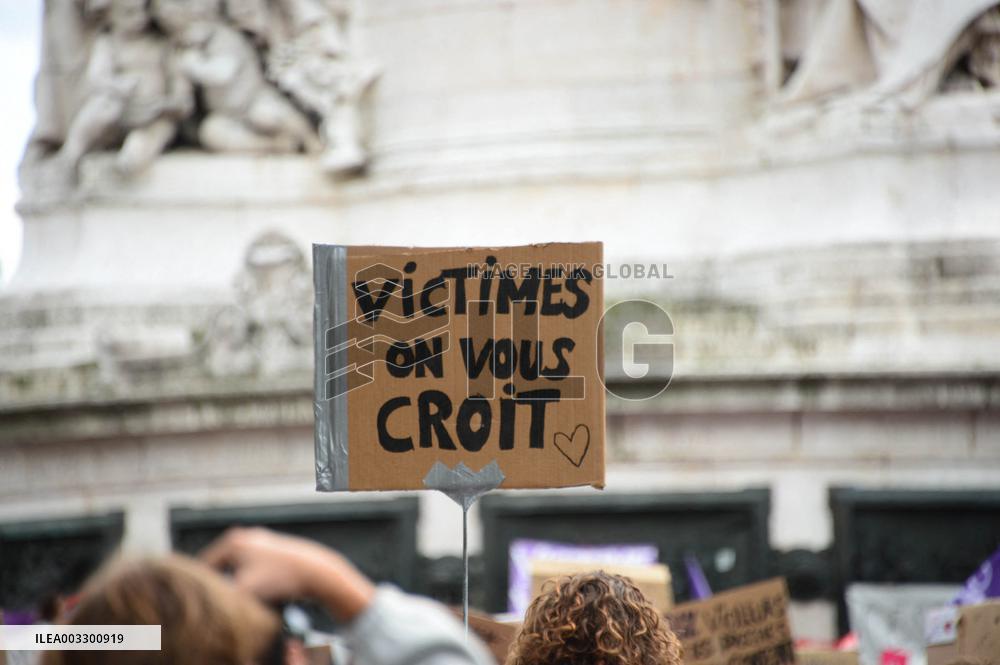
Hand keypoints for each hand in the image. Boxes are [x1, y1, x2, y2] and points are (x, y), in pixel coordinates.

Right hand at [201, 527, 375, 620]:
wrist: (316, 572)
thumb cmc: (280, 580)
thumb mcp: (243, 592)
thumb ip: (219, 597)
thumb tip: (204, 604)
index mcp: (232, 541)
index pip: (202, 566)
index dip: (199, 587)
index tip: (200, 604)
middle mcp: (244, 536)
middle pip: (217, 567)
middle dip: (216, 585)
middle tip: (216, 604)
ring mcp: (259, 541)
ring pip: (234, 569)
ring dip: (232, 584)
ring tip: (236, 600)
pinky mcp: (272, 549)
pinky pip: (249, 568)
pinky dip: (248, 580)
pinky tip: (253, 593)